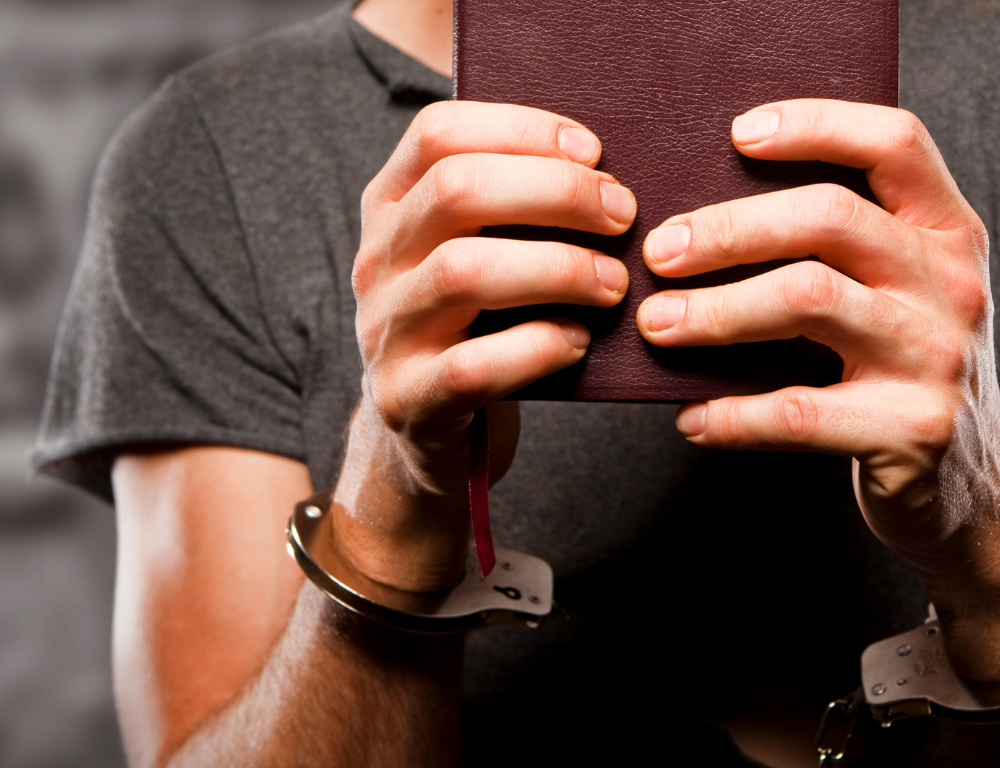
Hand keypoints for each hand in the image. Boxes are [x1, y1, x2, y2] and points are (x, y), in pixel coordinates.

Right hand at [335, 101, 634, 590]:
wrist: (423, 432)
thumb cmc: (475, 324)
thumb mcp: (476, 249)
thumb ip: (515, 206)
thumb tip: (611, 172)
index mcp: (390, 206)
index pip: (438, 133)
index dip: (522, 130)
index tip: (594, 151)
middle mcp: (377, 260)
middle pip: (456, 190)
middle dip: (556, 193)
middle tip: (622, 214)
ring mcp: (385, 331)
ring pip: (463, 272)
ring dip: (558, 269)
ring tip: (614, 283)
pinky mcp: (410, 400)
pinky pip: (473, 366)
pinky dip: (538, 348)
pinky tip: (579, 342)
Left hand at [638, 99, 999, 679]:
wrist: (969, 497)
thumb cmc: (902, 377)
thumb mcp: (902, 297)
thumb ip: (843, 250)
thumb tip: (702, 219)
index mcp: (949, 234)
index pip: (895, 142)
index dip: (816, 125)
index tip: (738, 134)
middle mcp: (952, 284)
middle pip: (831, 217)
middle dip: (730, 229)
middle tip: (658, 253)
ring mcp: (937, 357)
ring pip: (807, 300)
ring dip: (715, 311)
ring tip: (657, 326)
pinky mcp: (913, 430)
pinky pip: (801, 411)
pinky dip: (733, 414)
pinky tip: (691, 417)